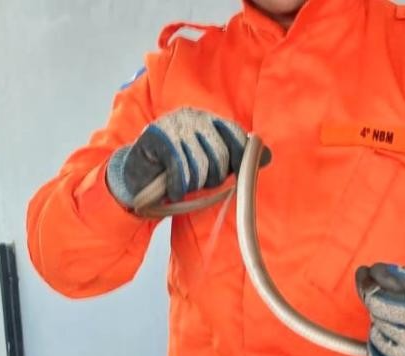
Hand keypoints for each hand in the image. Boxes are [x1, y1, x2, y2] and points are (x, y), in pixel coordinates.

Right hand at [106, 107, 270, 206]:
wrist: (137, 176)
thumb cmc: (179, 171)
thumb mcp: (212, 163)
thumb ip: (238, 159)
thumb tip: (267, 156)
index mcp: (208, 119)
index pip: (235, 134)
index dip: (239, 158)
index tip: (235, 175)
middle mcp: (192, 116)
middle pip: (220, 154)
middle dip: (213, 177)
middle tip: (199, 183)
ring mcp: (173, 124)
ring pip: (200, 165)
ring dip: (193, 184)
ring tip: (183, 184)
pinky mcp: (156, 137)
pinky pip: (179, 170)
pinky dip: (178, 187)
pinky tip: (173, 190)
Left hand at [355, 264, 404, 355]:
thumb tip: (375, 270)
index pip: (377, 304)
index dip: (376, 292)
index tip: (380, 288)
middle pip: (377, 320)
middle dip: (382, 308)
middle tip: (398, 306)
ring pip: (376, 341)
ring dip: (382, 328)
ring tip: (401, 323)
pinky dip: (381, 350)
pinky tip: (393, 340)